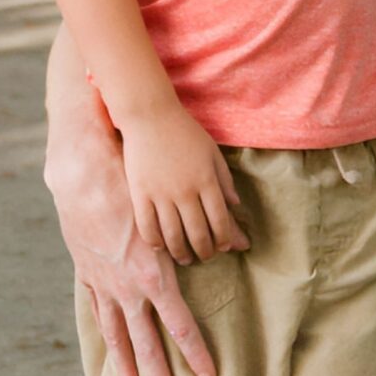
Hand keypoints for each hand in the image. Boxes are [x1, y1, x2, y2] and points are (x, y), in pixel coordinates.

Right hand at [45, 115, 244, 375]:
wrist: (84, 172)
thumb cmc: (135, 182)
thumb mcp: (174, 207)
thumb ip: (207, 228)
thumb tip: (242, 242)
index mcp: (154, 274)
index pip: (181, 325)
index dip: (196, 353)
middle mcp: (128, 287)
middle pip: (147, 343)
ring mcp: (105, 284)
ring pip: (118, 337)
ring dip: (130, 369)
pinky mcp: (89, 275)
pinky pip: (100, 315)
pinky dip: (108, 339)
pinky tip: (114, 354)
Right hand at [120, 100, 244, 262]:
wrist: (151, 117)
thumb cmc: (185, 132)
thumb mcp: (212, 153)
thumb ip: (224, 179)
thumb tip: (235, 205)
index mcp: (207, 181)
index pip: (220, 220)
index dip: (224, 238)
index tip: (225, 246)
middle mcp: (185, 191)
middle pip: (198, 233)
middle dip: (205, 251)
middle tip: (205, 256)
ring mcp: (161, 194)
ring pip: (173, 235)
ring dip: (181, 253)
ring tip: (185, 258)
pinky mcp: (139, 194)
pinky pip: (147, 227)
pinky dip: (155, 242)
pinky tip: (161, 247)